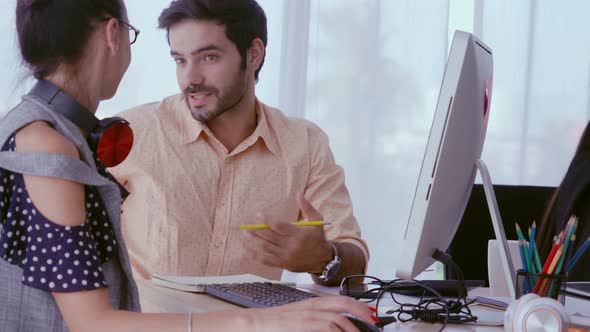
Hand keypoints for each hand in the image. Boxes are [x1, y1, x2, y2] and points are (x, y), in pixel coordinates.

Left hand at [243, 192, 332, 272]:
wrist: (323, 260)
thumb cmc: (318, 237)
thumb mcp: (317, 220)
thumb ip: (307, 206)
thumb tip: (299, 192)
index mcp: (299, 234)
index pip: (279, 226)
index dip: (267, 220)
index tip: (258, 214)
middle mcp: (292, 246)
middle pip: (269, 237)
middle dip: (256, 230)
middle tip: (247, 225)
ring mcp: (286, 257)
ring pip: (265, 248)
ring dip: (253, 241)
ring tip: (245, 234)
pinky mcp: (283, 265)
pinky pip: (266, 260)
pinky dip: (255, 255)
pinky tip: (248, 249)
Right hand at [246, 296, 376, 331]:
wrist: (253, 324)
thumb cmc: (274, 325)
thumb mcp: (298, 321)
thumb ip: (315, 323)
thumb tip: (332, 328)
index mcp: (312, 303)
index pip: (340, 299)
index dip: (359, 304)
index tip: (371, 312)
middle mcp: (311, 305)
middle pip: (344, 303)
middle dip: (362, 311)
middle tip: (375, 319)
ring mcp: (307, 314)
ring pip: (338, 316)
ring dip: (353, 327)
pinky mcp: (303, 323)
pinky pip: (327, 326)